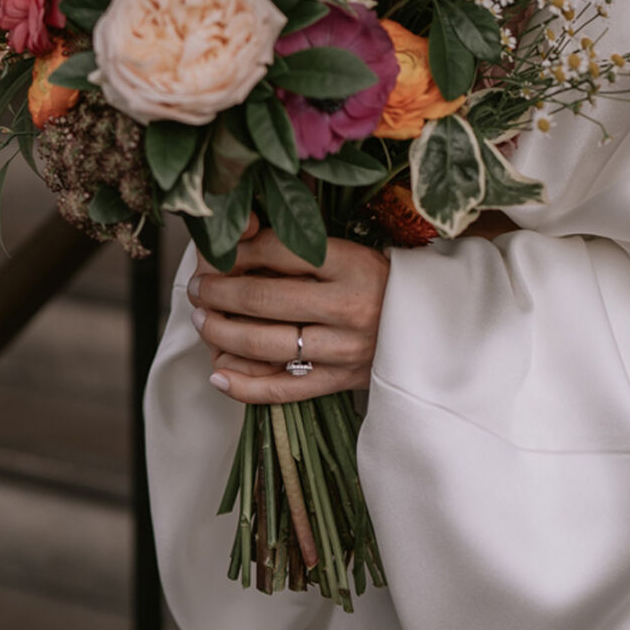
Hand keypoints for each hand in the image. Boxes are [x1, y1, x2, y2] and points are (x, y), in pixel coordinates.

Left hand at [188, 215, 388, 403]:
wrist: (433, 327)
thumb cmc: (381, 282)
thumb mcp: (350, 253)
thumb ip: (300, 248)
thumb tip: (241, 240)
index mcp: (355, 265)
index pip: (282, 252)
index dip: (240, 251)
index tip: (217, 252)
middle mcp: (349, 308)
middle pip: (266, 300)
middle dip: (219, 293)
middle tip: (197, 288)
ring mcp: (344, 350)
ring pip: (266, 345)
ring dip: (222, 332)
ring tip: (202, 319)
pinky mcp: (340, 382)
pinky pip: (283, 389)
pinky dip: (245, 386)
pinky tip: (217, 374)